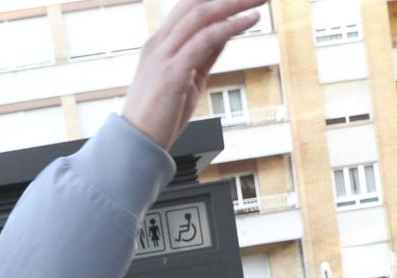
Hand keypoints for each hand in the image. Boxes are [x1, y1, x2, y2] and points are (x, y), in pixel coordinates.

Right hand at [123, 0, 266, 147]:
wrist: (137, 145)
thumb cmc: (159, 117)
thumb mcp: (187, 80)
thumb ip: (203, 56)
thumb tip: (223, 36)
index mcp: (160, 44)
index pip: (188, 7)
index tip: (240, 0)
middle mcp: (160, 43)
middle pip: (196, 4)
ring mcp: (164, 55)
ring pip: (202, 15)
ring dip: (234, 4)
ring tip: (260, 2)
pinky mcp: (173, 71)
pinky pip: (205, 39)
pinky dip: (230, 27)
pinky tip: (249, 21)